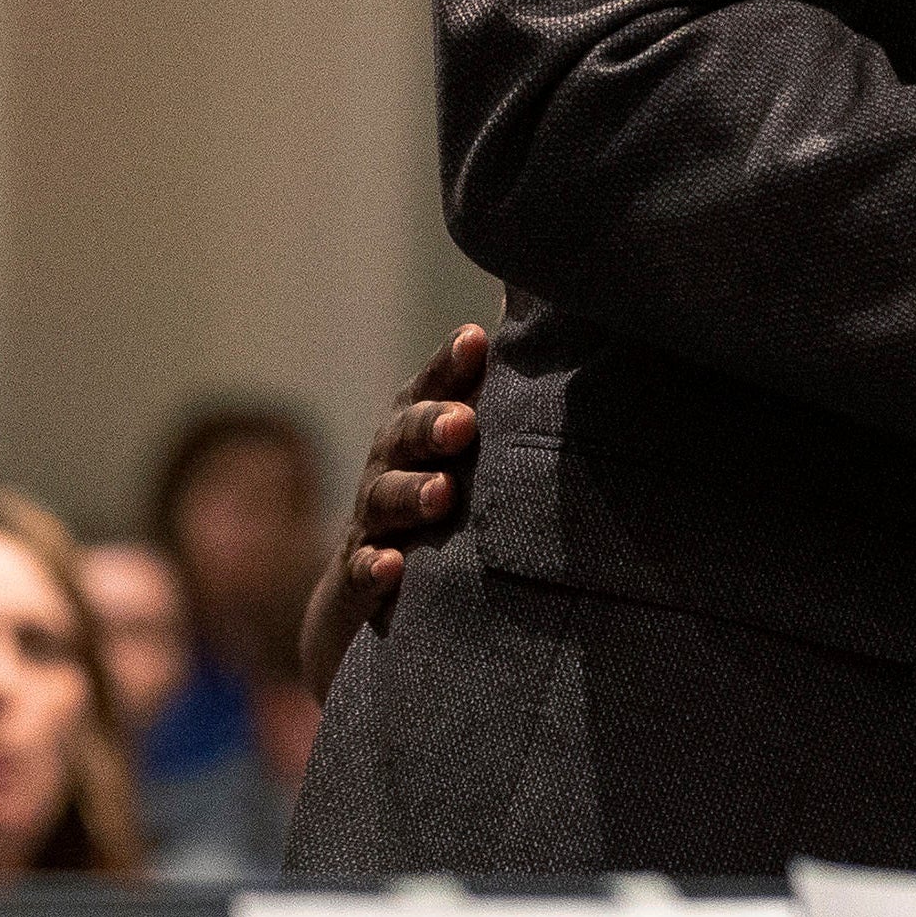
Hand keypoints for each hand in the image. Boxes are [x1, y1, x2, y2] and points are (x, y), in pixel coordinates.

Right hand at [298, 323, 484, 695]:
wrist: (371, 591)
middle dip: (431, 427)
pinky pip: (360, 571)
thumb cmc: (442, 499)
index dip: (451, 364)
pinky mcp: (358, 577)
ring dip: (411, 494)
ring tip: (441, 494)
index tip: (477, 340)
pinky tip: (392, 566)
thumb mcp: (466, 451)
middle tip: (464, 425)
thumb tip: (557, 325)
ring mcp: (372, 521)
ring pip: (384, 500)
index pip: (432, 387)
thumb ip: (498, 401)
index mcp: (418, 428)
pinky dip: (373, 568)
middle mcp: (389, 465)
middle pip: (404, 437)